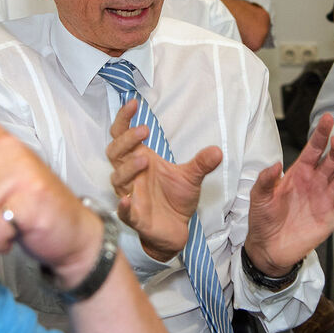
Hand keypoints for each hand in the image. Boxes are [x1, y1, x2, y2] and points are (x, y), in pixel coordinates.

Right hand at [106, 99, 222, 261]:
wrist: (176, 229)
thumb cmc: (175, 199)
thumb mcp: (191, 177)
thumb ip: (201, 163)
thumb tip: (217, 151)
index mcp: (140, 159)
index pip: (122, 135)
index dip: (123, 119)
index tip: (133, 103)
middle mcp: (131, 175)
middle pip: (115, 152)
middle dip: (126, 140)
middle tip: (144, 131)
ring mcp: (130, 195)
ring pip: (118, 178)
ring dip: (128, 167)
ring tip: (145, 159)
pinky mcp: (135, 217)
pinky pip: (124, 211)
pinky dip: (123, 206)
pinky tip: (126, 200)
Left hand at [245, 113, 333, 276]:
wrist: (269, 248)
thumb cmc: (263, 219)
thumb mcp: (259, 197)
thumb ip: (265, 180)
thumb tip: (275, 165)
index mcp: (299, 173)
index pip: (313, 149)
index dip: (321, 134)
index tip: (327, 119)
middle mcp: (315, 182)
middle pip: (331, 160)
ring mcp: (324, 198)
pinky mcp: (331, 216)